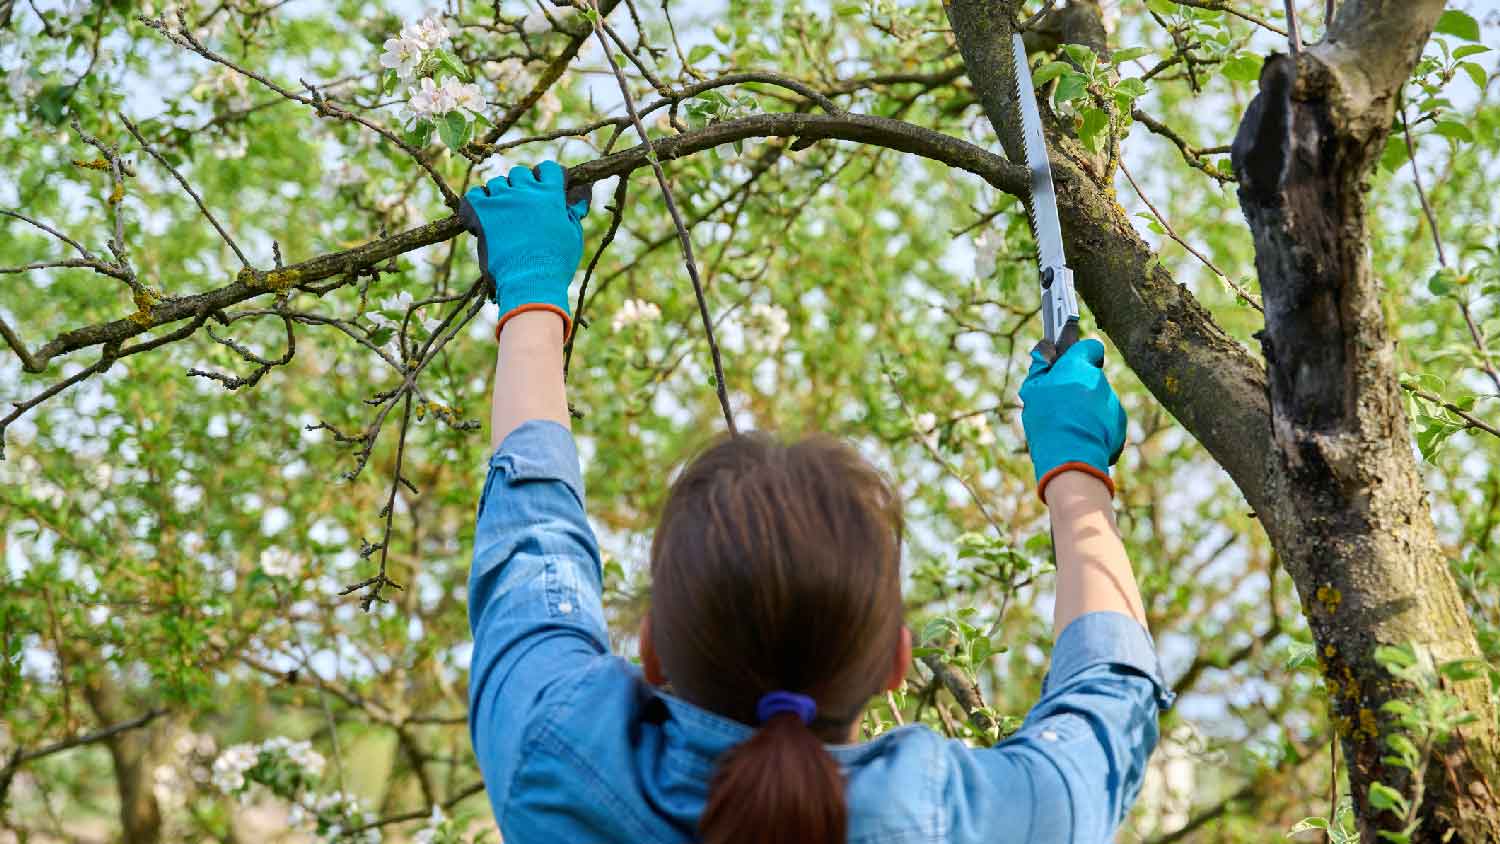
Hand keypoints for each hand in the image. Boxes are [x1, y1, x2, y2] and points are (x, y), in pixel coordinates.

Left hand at [458, 160, 590, 338]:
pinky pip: (474, 194)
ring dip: (501, 195)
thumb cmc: (556, 263)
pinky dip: (478, 202)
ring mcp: (503, 200)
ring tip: (504, 215)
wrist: (531, 283)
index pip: (549, 168)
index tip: (545, 190)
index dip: (546, 177)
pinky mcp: (483, 212)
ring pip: (498, 183)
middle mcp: (526, 191)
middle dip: (522, 186)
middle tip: (523, 207)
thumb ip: (574, 209)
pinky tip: (484, 215)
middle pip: (520, 173)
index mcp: (551, 194)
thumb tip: (583, 190)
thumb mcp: (573, 234)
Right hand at [1018, 336, 1126, 501]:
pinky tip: (1080, 439)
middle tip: (1060, 405)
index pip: (1090, 346)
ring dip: (1087, 409)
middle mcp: (1100, 380)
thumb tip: (1045, 350)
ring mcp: (1113, 403)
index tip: (1069, 363)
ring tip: (1069, 427)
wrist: (1071, 456)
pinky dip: (1096, 428)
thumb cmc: (1047, 421)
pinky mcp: (1120, 424)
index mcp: (1079, 367)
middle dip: (1078, 386)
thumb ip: (1039, 367)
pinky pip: (1106, 421)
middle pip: (1091, 377)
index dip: (1080, 353)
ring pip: (1098, 400)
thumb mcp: (1032, 392)